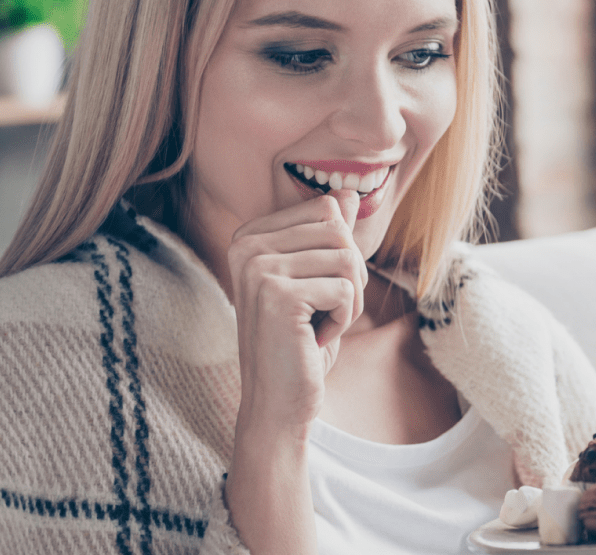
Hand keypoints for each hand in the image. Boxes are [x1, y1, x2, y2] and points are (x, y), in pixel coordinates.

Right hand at [226, 190, 364, 432]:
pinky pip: (347, 290)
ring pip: (348, 259)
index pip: (327, 208)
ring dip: (348, 300)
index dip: (340, 253)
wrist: (278, 403)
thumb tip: (348, 192)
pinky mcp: (277, 296)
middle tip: (321, 311)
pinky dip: (344, 320)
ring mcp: (258, 269)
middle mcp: (247, 245)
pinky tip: (313, 339)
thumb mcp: (320, 281)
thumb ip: (330, 236)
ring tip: (317, 325)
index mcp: (251, 235)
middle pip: (340, 230)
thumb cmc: (301, 342)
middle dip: (349, 275)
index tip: (314, 290)